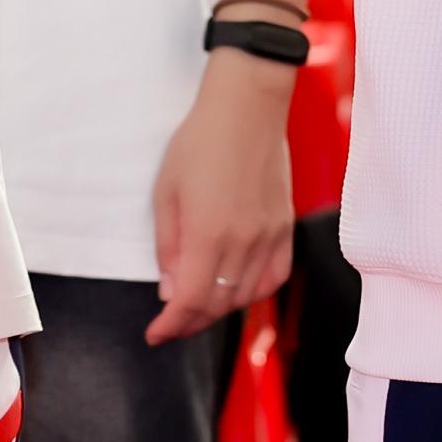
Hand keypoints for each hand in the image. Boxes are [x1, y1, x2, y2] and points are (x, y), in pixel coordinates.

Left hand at [148, 44, 297, 345]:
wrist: (247, 107)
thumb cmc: (198, 142)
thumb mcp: (165, 192)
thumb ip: (167, 247)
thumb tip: (169, 292)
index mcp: (208, 233)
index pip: (190, 301)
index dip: (171, 326)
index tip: (155, 334)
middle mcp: (243, 241)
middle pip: (218, 305)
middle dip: (190, 322)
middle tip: (170, 324)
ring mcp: (269, 235)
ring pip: (247, 296)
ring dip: (220, 310)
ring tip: (199, 307)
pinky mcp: (285, 226)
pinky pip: (275, 276)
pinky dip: (254, 292)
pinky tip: (237, 290)